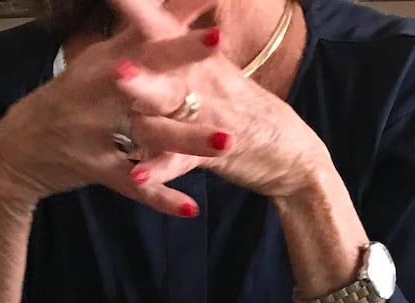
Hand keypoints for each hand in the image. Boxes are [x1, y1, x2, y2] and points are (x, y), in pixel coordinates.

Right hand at [0, 3, 226, 216]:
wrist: (16, 150)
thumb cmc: (66, 100)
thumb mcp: (94, 63)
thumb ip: (133, 35)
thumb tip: (169, 10)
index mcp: (106, 61)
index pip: (145, 32)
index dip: (174, 21)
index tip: (207, 11)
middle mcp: (101, 90)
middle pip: (147, 71)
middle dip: (182, 59)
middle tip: (220, 48)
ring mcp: (97, 130)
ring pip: (149, 133)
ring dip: (187, 139)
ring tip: (226, 142)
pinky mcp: (95, 168)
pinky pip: (133, 186)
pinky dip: (161, 198)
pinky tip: (191, 208)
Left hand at [110, 0, 327, 201]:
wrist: (293, 154)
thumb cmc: (247, 113)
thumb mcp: (216, 73)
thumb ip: (183, 51)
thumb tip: (158, 24)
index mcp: (199, 57)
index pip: (165, 17)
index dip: (140, 0)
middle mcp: (201, 77)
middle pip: (164, 44)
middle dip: (140, 19)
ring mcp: (206, 113)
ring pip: (169, 96)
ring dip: (146, 87)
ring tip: (121, 76)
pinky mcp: (211, 153)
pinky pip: (180, 159)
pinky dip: (160, 168)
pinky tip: (136, 173)